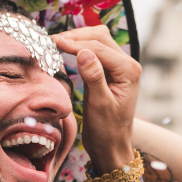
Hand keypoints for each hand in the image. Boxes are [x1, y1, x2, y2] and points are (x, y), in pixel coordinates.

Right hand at [53, 26, 140, 174]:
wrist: (111, 145)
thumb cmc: (107, 130)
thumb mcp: (99, 105)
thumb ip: (94, 77)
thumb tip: (84, 52)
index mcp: (129, 70)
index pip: (99, 48)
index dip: (75, 43)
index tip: (53, 41)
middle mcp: (127, 64)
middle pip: (100, 37)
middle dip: (76, 37)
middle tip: (52, 41)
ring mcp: (119, 67)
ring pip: (97, 41)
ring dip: (78, 39)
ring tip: (56, 43)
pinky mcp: (109, 71)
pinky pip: (94, 52)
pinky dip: (79, 48)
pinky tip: (65, 50)